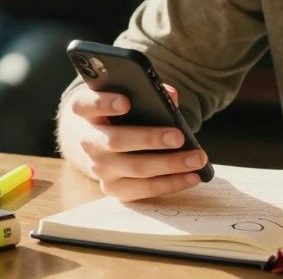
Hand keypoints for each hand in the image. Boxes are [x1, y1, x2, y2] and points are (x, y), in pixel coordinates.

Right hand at [64, 85, 208, 200]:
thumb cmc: (122, 114)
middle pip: (115, 141)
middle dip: (149, 139)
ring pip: (135, 168)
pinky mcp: (113, 188)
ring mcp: (99, 168)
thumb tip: (171, 96)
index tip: (126, 102)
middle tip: (178, 136)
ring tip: (196, 158)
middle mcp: (88, 141)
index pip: (85, 105)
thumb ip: (148, 93)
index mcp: (87, 112)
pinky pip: (143, 189)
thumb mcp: (128, 98)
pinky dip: (171, 183)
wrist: (104, 141)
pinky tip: (192, 176)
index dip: (104, 103)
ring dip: (170, 164)